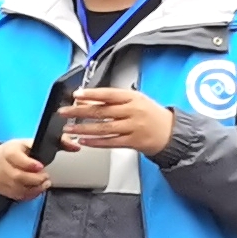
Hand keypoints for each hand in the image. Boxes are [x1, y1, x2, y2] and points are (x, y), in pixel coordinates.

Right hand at [0, 139, 50, 201]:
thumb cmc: (13, 152)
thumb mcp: (24, 144)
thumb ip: (37, 145)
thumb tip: (57, 146)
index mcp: (7, 152)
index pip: (15, 157)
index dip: (29, 163)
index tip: (41, 166)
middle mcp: (1, 166)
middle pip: (17, 176)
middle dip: (36, 178)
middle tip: (46, 177)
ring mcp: (0, 180)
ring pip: (18, 188)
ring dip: (35, 188)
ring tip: (45, 184)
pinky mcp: (2, 190)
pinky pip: (18, 195)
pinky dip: (30, 194)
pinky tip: (37, 189)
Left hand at [61, 85, 175, 155]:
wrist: (171, 132)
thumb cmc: (150, 114)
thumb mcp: (135, 100)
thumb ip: (113, 100)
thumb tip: (87, 99)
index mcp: (133, 98)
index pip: (109, 94)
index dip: (91, 94)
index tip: (76, 95)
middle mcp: (133, 112)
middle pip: (102, 112)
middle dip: (79, 112)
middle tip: (64, 112)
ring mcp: (133, 128)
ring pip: (103, 128)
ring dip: (83, 129)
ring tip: (68, 129)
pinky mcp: (133, 142)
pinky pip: (110, 142)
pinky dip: (95, 142)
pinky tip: (83, 141)